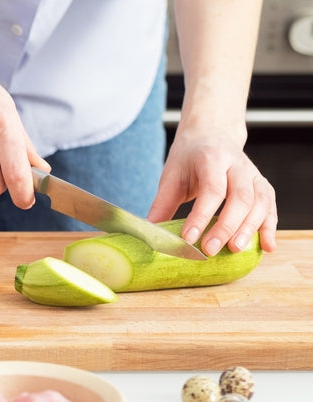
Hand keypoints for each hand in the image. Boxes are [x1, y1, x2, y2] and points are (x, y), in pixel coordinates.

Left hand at [147, 127, 276, 254]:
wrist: (212, 134)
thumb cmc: (189, 158)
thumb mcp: (171, 176)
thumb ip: (162, 205)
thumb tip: (149, 236)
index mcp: (212, 159)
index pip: (211, 190)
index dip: (201, 216)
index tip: (188, 238)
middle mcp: (238, 165)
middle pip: (241, 197)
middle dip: (226, 226)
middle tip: (210, 249)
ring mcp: (253, 174)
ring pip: (260, 202)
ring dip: (250, 228)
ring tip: (235, 250)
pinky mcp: (262, 185)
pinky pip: (270, 206)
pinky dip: (270, 227)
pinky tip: (267, 246)